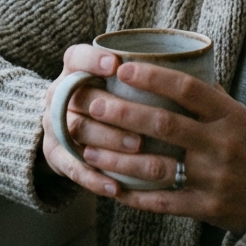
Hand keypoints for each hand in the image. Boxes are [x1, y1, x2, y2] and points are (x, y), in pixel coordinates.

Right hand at [40, 44, 137, 197]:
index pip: (75, 57)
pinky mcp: (54, 154)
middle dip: (110, 108)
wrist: (71, 132)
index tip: (116, 65)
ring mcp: (54, 125)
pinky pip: (71, 167)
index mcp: (73, 72)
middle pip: (78, 97)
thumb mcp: (115, 84)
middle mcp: (59, 95)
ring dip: (108, 140)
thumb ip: (138, 77)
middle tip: (141, 118)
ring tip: (137, 148)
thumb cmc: (109, 100)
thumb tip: (190, 66)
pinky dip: (94, 178)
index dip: (92, 60)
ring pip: (77, 130)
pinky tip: (116, 188)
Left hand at [80, 62, 245, 234]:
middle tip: (93, 105)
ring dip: (117, 158)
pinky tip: (110, 187)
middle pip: (164, 125)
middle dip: (123, 114)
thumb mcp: (238, 115)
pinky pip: (162, 202)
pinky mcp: (206, 207)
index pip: (188, 89)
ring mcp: (213, 177)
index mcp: (229, 115)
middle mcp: (220, 144)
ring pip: (156, 166)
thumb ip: (206, 96)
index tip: (122, 68)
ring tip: (88, 149)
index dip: (153, 77)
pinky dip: (133, 196)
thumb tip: (169, 65)